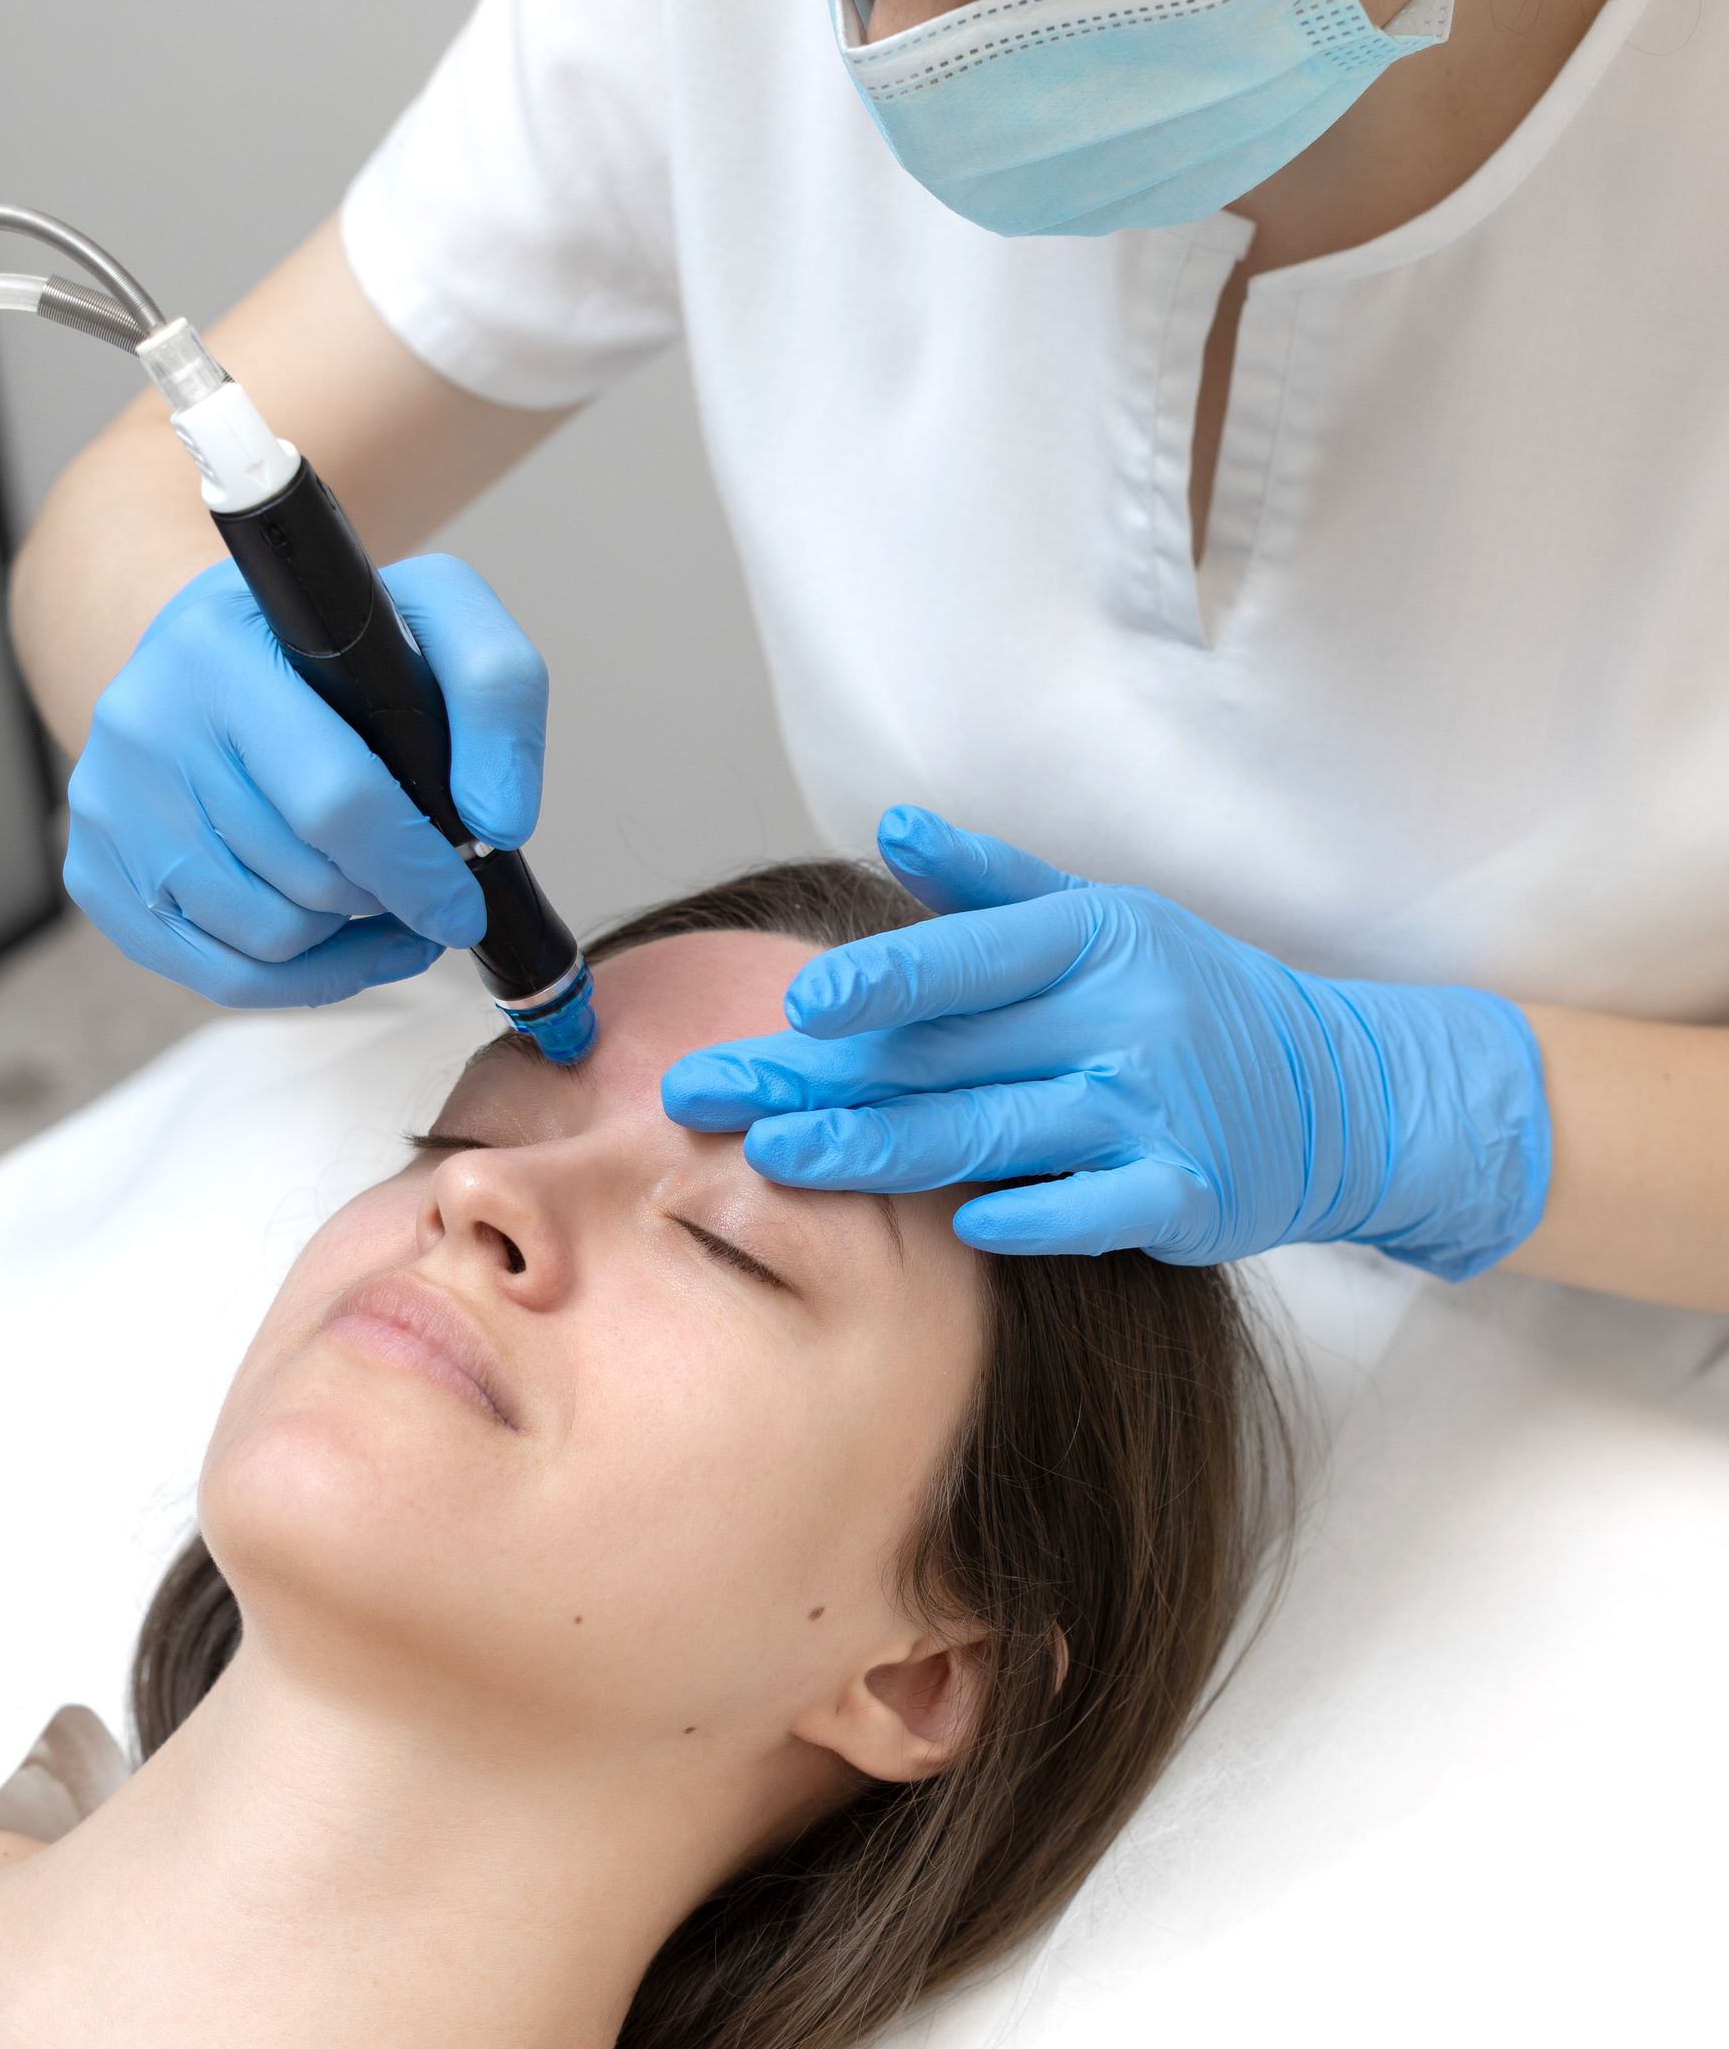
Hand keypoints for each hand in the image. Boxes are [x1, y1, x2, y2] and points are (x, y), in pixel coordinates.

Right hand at [64, 552, 546, 1006]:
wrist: (208, 652)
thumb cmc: (330, 646)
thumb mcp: (433, 613)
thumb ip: (496, 688)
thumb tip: (497, 819)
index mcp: (218, 651)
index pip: (333, 801)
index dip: (415, 871)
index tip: (463, 902)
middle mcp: (143, 726)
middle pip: (302, 885)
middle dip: (384, 900)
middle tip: (421, 885)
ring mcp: (108, 808)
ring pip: (265, 939)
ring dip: (346, 940)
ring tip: (381, 902)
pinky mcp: (97, 874)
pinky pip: (220, 976)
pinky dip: (301, 976)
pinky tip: (343, 943)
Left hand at [662, 807, 1551, 1278]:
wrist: (1339, 1090)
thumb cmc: (1192, 997)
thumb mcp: (1106, 917)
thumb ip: (993, 882)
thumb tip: (894, 824)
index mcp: (1094, 940)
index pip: (970, 956)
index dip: (883, 980)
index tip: (794, 1002)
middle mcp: (1121, 1019)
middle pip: (946, 1054)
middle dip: (817, 1078)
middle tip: (708, 1094)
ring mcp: (1154, 1111)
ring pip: (993, 1133)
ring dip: (879, 1150)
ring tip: (777, 1157)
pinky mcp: (1185, 1196)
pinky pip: (1090, 1210)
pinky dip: (1027, 1214)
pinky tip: (958, 1225)